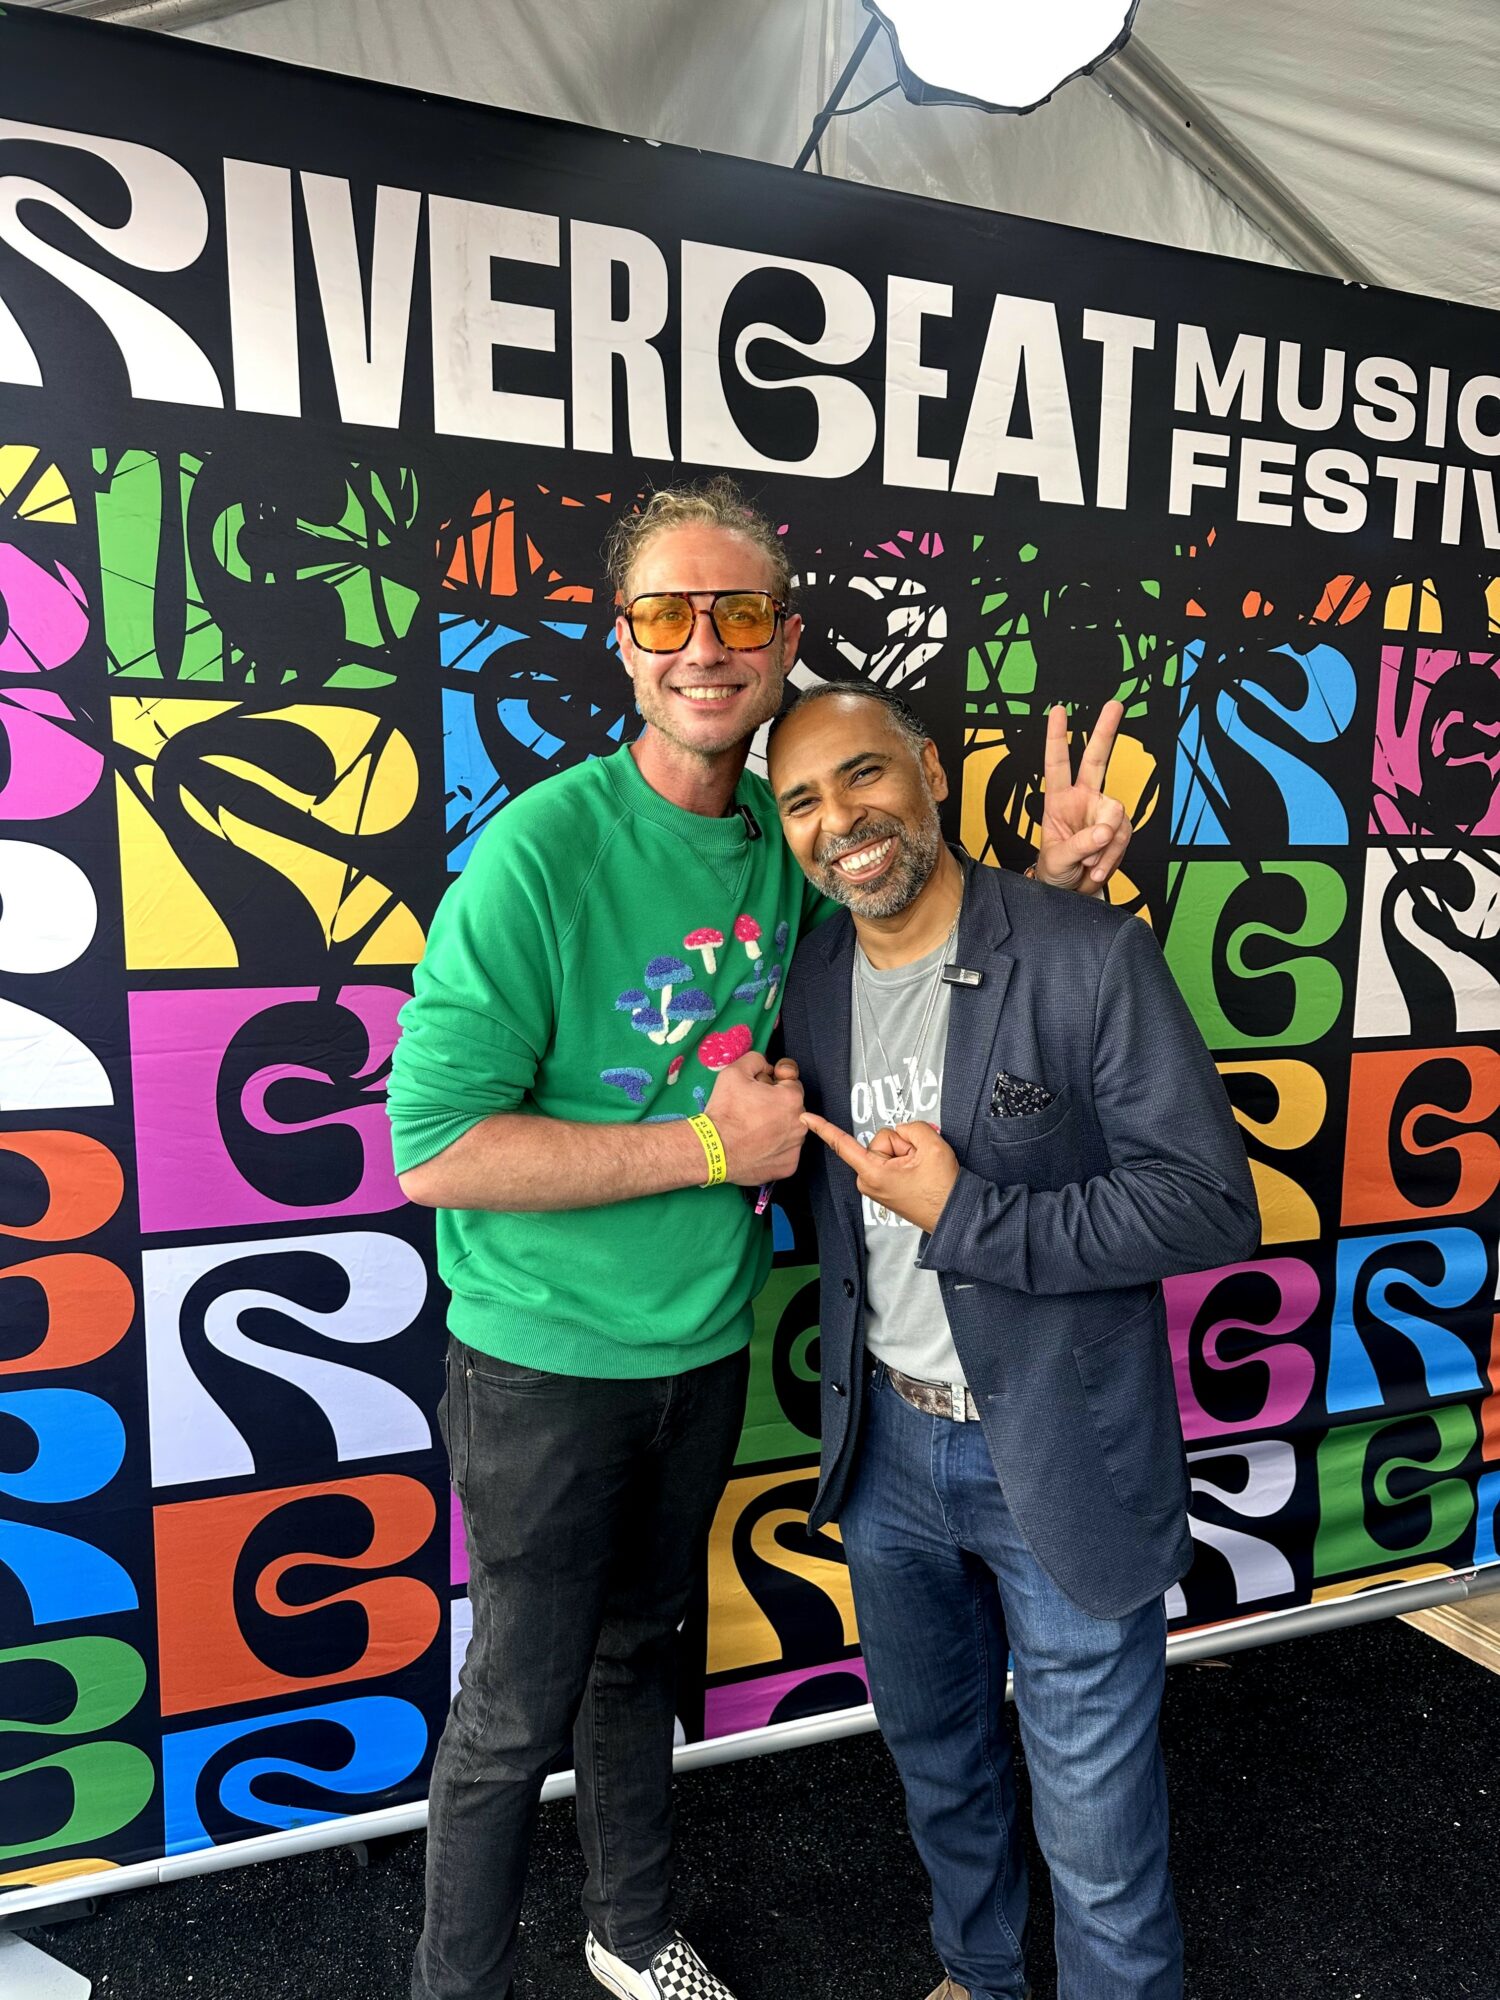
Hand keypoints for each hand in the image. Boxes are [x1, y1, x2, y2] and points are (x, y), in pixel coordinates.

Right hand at [705, 1051, 805, 1184]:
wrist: (713, 1149)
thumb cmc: (725, 1110)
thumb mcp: (735, 1071)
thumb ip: (756, 1060)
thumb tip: (767, 1066)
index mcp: (792, 1098)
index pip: (791, 1082)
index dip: (773, 1082)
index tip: (759, 1088)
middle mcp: (801, 1124)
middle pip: (792, 1107)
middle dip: (776, 1105)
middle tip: (752, 1109)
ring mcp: (796, 1147)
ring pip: (790, 1130)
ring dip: (777, 1127)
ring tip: (752, 1129)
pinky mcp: (789, 1166)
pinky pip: (785, 1152)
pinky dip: (774, 1149)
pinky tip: (756, 1146)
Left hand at [801, 1112, 959, 1233]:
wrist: (954, 1213)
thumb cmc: (942, 1189)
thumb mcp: (931, 1145)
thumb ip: (910, 1127)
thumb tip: (901, 1131)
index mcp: (873, 1172)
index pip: (842, 1144)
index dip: (823, 1128)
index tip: (805, 1118)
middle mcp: (868, 1181)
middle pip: (879, 1141)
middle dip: (901, 1145)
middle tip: (919, 1161)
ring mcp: (875, 1185)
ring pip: (887, 1150)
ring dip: (906, 1154)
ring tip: (921, 1170)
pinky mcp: (883, 1187)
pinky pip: (891, 1161)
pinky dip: (905, 1161)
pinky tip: (917, 1172)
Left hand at [1034, 698, 1130, 894]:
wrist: (1071, 892)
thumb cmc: (1056, 871)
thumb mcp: (1058, 859)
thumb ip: (1080, 844)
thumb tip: (1105, 830)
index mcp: (1057, 801)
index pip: (1056, 765)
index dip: (1056, 738)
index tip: (1058, 711)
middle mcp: (1083, 799)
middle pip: (1097, 760)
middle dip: (1106, 731)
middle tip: (1114, 704)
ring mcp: (1103, 813)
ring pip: (1116, 815)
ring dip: (1104, 846)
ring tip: (1088, 864)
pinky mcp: (1118, 829)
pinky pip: (1124, 836)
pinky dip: (1112, 856)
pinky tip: (1098, 867)